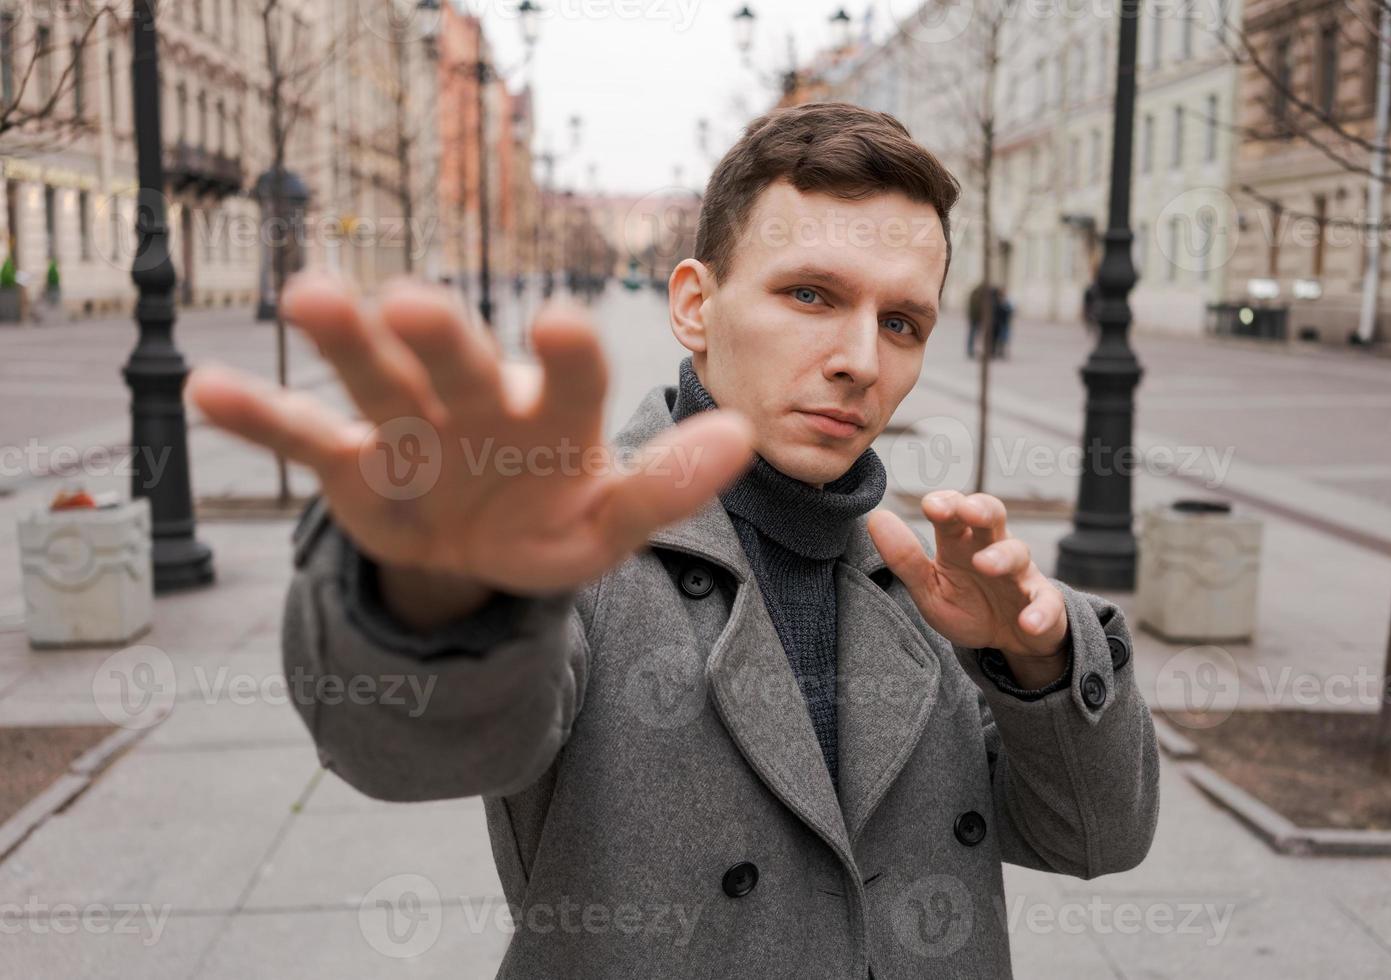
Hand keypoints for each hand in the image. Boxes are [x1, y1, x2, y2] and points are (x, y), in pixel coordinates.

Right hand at [187, 273, 754, 600]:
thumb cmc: (554, 518)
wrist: (483, 549)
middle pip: (458, 364)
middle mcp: (478, 402)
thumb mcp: (611, 521)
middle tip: (413, 302)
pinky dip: (260, 418)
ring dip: (344, 342)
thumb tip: (739, 438)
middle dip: (439, 338)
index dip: (566, 358)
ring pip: (375, 378)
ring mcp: (411, 428)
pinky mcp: (355, 464)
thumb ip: (666, 487)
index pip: (568, 381)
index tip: (564, 323)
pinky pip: (305, 439)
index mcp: (552, 415)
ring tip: (306, 297)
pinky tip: (206, 391)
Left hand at [868, 491, 1069, 688]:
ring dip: (1003, 556)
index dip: (946, 504)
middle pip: (993, 515)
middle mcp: (992, 549)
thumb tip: (876, 518)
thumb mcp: (930, 589)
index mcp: (960, 543)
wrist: (1008, 640)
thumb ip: (905, 559)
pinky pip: (1046, 603)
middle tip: (967, 510)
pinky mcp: (1043, 604)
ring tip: (986, 564)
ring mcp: (1020, 575)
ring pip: (1018, 553)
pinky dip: (1040, 612)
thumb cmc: (967, 605)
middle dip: (981, 508)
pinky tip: (1028, 622)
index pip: (954, 510)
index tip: (931, 506)